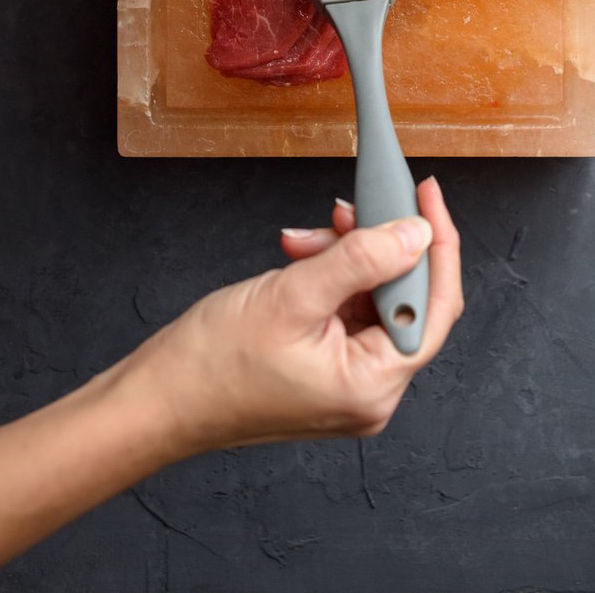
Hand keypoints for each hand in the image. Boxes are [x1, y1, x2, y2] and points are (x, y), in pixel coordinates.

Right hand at [126, 175, 462, 458]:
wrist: (158, 398)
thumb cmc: (212, 364)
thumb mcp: (294, 294)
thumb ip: (362, 259)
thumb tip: (415, 233)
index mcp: (373, 385)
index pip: (434, 306)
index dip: (436, 244)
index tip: (425, 195)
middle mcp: (369, 392)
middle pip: (402, 299)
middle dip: (375, 246)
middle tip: (350, 208)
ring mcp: (346, 383)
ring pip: (370, 298)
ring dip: (344, 257)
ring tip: (304, 241)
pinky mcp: (324, 369)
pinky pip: (345, 309)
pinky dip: (327, 276)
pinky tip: (298, 256)